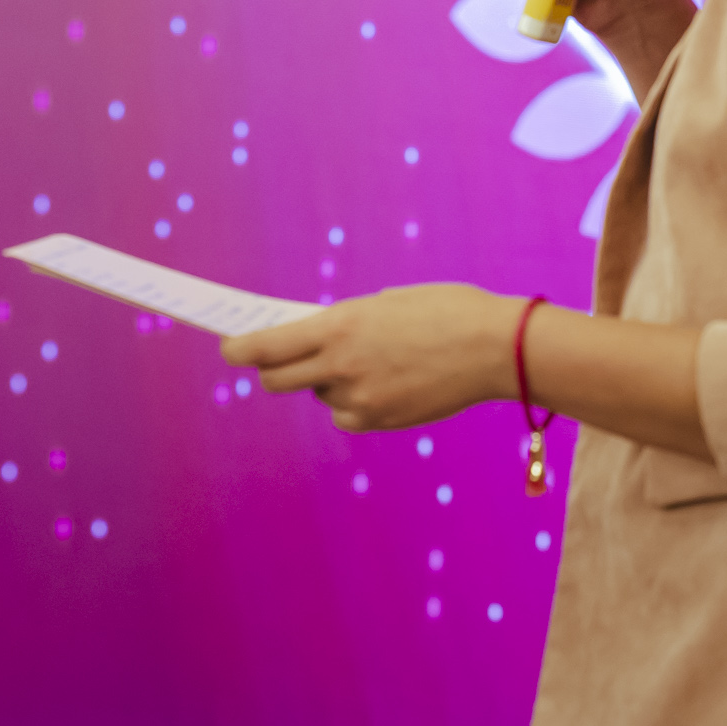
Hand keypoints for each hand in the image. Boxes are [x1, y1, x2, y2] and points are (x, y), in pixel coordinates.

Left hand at [220, 284, 510, 432]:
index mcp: (337, 326)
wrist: (496, 348)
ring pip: (319, 396)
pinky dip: (353, 403)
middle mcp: (340, 366)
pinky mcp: (383, 421)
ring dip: (326, 382)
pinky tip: (380, 384)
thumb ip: (344, 324)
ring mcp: (361, 399)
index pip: (265, 347)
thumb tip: (315, 338)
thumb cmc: (444, 311)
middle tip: (281, 359)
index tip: (230, 348)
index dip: (239, 349)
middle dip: (272, 370)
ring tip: (363, 361)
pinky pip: (347, 415)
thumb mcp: (383, 304)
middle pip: (276, 381)